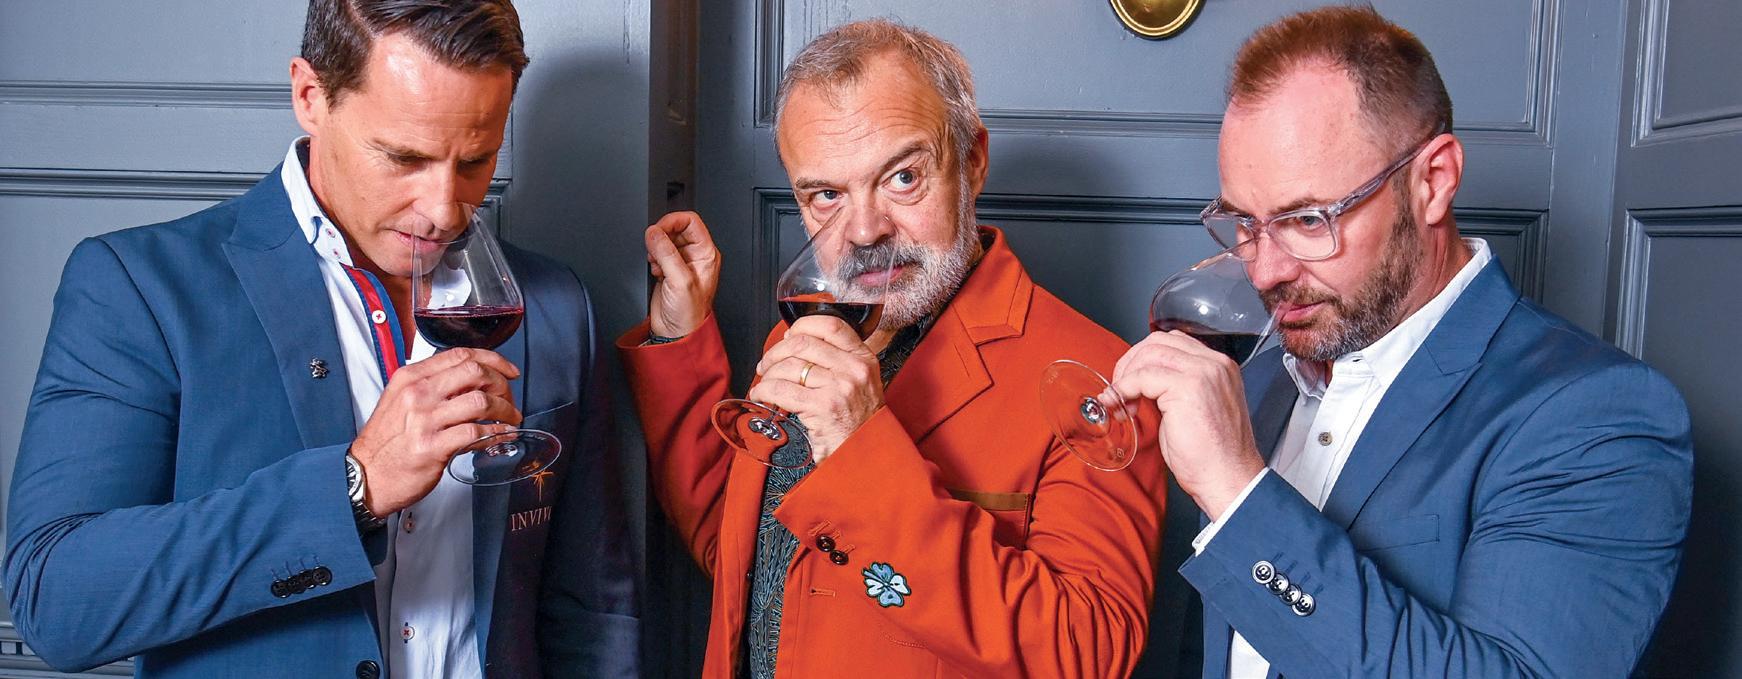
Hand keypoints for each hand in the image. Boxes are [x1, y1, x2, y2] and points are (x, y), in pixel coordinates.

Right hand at [349, 348, 522, 515]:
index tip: (508, 371)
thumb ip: (433, 386)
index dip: (493, 360)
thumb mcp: (402, 401)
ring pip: (481, 401)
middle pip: (475, 372)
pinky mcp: (433, 447)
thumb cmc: (387, 441)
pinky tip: (502, 435)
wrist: (366, 476)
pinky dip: (497, 433)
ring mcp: (425, 420)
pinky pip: (477, 433)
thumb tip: (473, 381)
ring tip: (510, 419)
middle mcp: (418, 394)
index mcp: (411, 378)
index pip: (460, 355)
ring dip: (504, 410)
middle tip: (509, 398)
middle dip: (502, 384)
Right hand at [644, 211, 720, 337]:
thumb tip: (653, 233)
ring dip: (656, 249)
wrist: (676, 333)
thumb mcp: (679, 280)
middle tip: (655, 250)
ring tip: (657, 264)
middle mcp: (695, 256)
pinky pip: (657, 253)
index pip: (691, 221)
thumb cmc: (689, 314)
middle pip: (675, 228)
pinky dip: (652, 258)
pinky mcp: (668, 270)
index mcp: (706, 254)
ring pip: (664, 240)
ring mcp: (681, 263)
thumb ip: (666, 253)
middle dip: (661, 237)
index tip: (658, 229)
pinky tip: (656, 271)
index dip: (672, 221)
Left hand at [747, 316, 883, 461]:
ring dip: (768, 374)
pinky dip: (764, 391)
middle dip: (775, 352)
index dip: (803, 325)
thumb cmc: (859, 421)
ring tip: (765, 383)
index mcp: (864, 358)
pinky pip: (781, 390)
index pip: (831, 325)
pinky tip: (762, 396)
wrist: (865, 453)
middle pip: (802, 343)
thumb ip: (837, 359)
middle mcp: (854, 369)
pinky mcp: (822, 407)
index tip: (788, 335)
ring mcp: (839, 388)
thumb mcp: (860, 382)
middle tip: (767, 364)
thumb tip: (795, 339)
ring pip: (789, 366)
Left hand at [1107, 331, 1265, 517]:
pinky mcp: (1188, 387)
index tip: (1130, 381)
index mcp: (1219, 367)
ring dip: (1126, 376)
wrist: (1228, 480)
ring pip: (1149, 354)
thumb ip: (1173, 388)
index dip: (1144, 358)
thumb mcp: (1194, 410)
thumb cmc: (1212, 456)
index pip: (1172, 342)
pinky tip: (1122, 405)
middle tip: (1119, 389)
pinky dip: (1124, 389)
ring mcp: (1203, 372)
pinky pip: (1142, 376)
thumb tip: (1141, 383)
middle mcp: (1214, 364)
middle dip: (1131, 362)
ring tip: (1122, 402)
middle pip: (1158, 341)